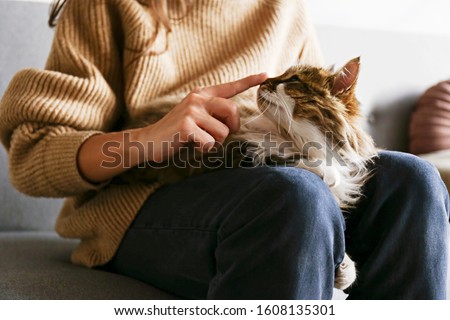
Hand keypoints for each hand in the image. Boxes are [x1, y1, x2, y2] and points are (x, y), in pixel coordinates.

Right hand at [138, 73, 267, 161]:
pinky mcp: (186, 126)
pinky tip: (191, 145)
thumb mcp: (195, 117)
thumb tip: (233, 122)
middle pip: (233, 110)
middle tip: (219, 136)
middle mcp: (197, 98)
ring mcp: (191, 111)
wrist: (148, 141)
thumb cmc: (176, 132)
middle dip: (232, 127)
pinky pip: (210, 142)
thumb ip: (212, 114)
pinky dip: (204, 149)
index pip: (229, 87)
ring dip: (215, 142)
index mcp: (201, 94)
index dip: (248, 81)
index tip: (265, 75)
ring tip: (199, 141)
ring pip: (223, 131)